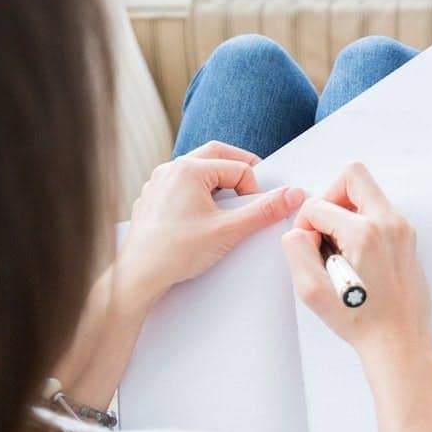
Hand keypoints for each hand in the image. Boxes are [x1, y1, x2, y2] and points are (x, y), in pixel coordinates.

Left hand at [120, 141, 304, 303]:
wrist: (139, 275)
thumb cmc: (176, 252)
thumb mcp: (228, 231)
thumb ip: (263, 211)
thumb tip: (292, 195)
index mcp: (189, 168)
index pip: (238, 168)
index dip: (254, 189)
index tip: (255, 212)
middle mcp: (171, 169)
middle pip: (216, 155)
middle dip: (239, 170)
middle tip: (253, 190)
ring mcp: (158, 183)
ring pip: (197, 170)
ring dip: (217, 181)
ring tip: (227, 206)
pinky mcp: (151, 199)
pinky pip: (180, 185)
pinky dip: (197, 193)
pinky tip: (202, 217)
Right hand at [281, 161, 431, 363]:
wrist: (398, 343)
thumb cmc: (362, 322)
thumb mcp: (312, 291)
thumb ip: (296, 250)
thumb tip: (300, 231)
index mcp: (365, 232)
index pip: (318, 206)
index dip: (304, 226)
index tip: (309, 249)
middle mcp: (389, 223)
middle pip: (353, 175)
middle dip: (329, 197)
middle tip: (324, 228)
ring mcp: (402, 229)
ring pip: (368, 193)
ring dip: (347, 212)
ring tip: (340, 248)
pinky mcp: (408, 239)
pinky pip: (380, 213)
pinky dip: (362, 224)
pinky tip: (356, 256)